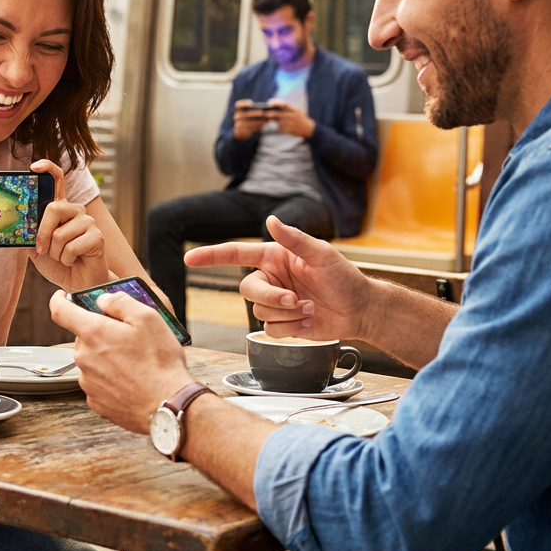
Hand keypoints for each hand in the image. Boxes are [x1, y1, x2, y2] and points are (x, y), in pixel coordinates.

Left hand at [29, 159, 108, 291]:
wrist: (78, 283)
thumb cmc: (59, 263)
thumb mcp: (37, 249)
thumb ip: (29, 235)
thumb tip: (19, 227)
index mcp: (60, 208)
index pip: (57, 180)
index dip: (47, 168)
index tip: (34, 167)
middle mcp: (75, 211)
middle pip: (53, 208)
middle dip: (43, 234)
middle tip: (43, 250)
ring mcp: (88, 222)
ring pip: (60, 234)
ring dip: (55, 253)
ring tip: (64, 257)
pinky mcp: (97, 236)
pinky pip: (71, 247)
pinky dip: (67, 259)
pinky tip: (74, 260)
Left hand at [50, 290, 192, 434]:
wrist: (169, 405)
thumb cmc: (160, 362)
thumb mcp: (148, 318)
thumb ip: (120, 302)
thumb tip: (103, 300)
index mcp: (93, 333)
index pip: (60, 311)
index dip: (59, 300)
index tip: (63, 296)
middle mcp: (84, 358)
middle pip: (83, 337)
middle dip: (100, 333)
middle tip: (127, 337)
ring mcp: (88, 382)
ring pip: (91, 360)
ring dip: (106, 357)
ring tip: (134, 363)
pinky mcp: (96, 401)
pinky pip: (98, 382)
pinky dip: (110, 378)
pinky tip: (131, 380)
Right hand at [185, 216, 373, 342]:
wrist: (360, 310)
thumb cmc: (345, 278)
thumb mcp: (322, 254)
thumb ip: (294, 239)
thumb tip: (270, 220)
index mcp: (274, 258)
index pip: (235, 253)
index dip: (210, 255)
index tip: (190, 258)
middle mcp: (271, 279)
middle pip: (247, 289)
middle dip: (271, 297)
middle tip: (296, 300)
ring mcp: (275, 302)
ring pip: (259, 312)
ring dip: (287, 314)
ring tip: (311, 309)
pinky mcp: (282, 324)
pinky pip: (270, 330)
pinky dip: (290, 328)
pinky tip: (308, 322)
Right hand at [232, 99, 270, 140]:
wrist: (243, 131)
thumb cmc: (251, 118)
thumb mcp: (252, 113)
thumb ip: (256, 110)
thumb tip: (265, 110)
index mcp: (238, 109)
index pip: (238, 105)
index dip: (243, 104)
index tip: (251, 104)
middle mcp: (236, 117)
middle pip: (243, 114)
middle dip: (254, 114)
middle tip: (263, 113)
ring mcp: (237, 125)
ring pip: (247, 123)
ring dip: (257, 122)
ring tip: (266, 120)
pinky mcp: (240, 132)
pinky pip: (248, 130)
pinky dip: (256, 127)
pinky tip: (262, 125)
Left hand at [266, 98, 315, 138]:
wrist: (308, 128)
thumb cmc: (300, 118)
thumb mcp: (297, 110)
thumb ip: (288, 108)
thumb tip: (276, 106)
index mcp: (294, 110)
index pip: (284, 104)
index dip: (276, 103)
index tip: (270, 103)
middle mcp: (292, 116)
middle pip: (279, 114)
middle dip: (271, 114)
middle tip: (265, 113)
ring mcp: (291, 124)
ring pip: (278, 122)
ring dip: (275, 121)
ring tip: (272, 120)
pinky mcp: (290, 130)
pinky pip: (281, 128)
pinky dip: (279, 127)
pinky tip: (280, 126)